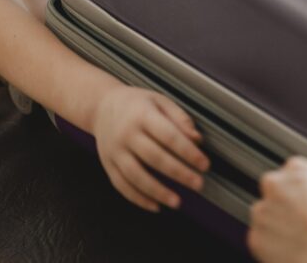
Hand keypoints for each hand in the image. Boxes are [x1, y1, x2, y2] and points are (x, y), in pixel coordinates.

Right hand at [91, 85, 209, 211]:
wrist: (101, 106)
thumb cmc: (136, 104)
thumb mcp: (159, 101)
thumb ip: (179, 118)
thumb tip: (197, 139)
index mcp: (141, 114)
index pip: (168, 135)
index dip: (188, 152)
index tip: (204, 164)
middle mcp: (126, 133)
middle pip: (154, 157)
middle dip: (179, 173)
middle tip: (198, 184)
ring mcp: (115, 150)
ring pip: (136, 175)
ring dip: (158, 191)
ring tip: (178, 202)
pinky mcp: (107, 164)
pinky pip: (122, 185)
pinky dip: (139, 199)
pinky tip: (156, 206)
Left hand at [247, 157, 306, 262]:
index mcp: (297, 169)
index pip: (291, 172)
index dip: (300, 191)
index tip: (304, 202)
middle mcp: (275, 184)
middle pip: (274, 192)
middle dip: (284, 206)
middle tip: (301, 223)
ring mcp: (263, 210)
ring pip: (265, 216)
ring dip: (276, 225)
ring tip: (298, 240)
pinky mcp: (257, 235)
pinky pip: (260, 239)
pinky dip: (271, 247)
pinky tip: (291, 251)